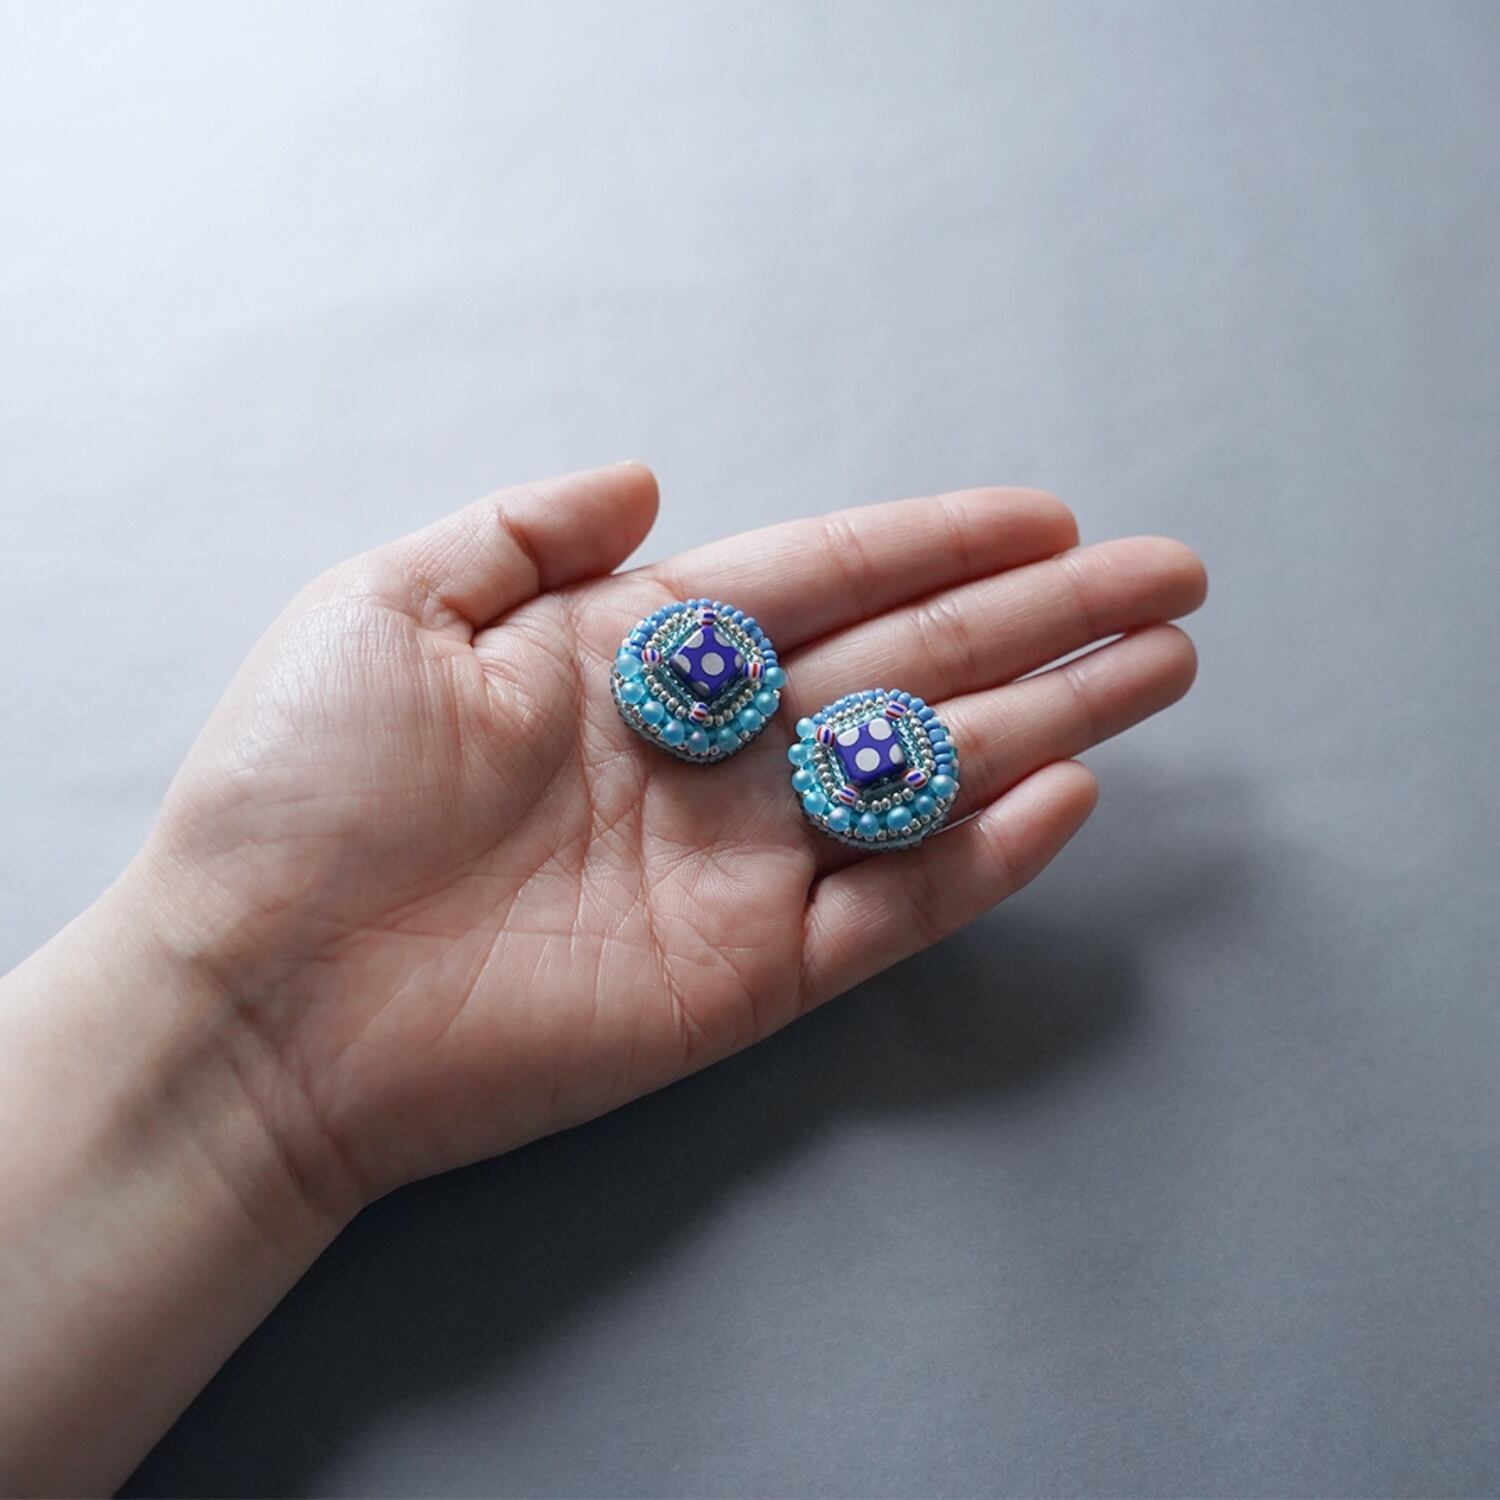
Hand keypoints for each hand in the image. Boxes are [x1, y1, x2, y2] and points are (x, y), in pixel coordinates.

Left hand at [128, 464, 1204, 1213]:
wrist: (256, 998)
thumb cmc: (295, 790)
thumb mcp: (387, 605)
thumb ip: (527, 531)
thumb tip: (647, 474)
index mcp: (634, 655)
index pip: (821, 578)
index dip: (938, 543)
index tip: (1045, 516)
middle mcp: (707, 753)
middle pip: (909, 666)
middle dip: (1042, 620)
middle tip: (1165, 578)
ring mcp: (737, 865)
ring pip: (927, 777)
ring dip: (1050, 719)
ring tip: (1158, 665)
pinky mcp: (746, 975)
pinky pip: (893, 907)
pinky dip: (981, 855)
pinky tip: (1066, 794)